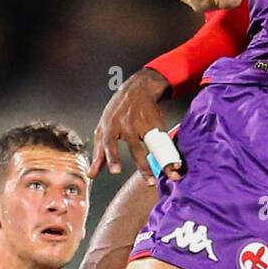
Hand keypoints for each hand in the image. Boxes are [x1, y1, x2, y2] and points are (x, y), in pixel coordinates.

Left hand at [91, 68, 178, 184]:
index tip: (115, 171)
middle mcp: (127, 125)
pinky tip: (176, 164)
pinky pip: (164, 140)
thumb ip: (99, 153)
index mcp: (111, 127)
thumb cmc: (117, 111)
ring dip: (162, 162)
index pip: (110, 143)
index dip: (112, 158)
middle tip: (149, 179)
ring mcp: (143, 124)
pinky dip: (171, 152)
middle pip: (135, 147)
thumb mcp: (103, 129)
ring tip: (169, 175)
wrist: (137, 89)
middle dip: (143, 165)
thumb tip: (91, 174)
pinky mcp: (156, 123)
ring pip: (153, 146)